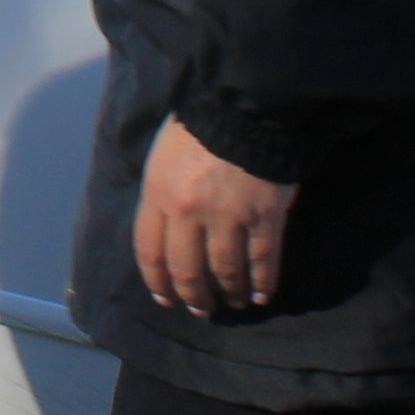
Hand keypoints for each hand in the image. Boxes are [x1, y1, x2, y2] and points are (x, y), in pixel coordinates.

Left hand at [136, 114, 297, 316]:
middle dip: (193, 296)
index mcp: (158, 194)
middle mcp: (189, 212)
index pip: (150, 251)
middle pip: (187, 269)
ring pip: (225, 270)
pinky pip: (262, 259)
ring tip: (233, 303)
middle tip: (201, 309)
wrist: (244, 105)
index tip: (166, 299)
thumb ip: (161, 193)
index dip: (158, 281)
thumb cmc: (198, 125)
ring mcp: (228, 217)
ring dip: (229, 292)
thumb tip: (164, 228)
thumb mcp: (163, 156)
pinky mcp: (264, 217)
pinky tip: (261, 294)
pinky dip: (263, 282)